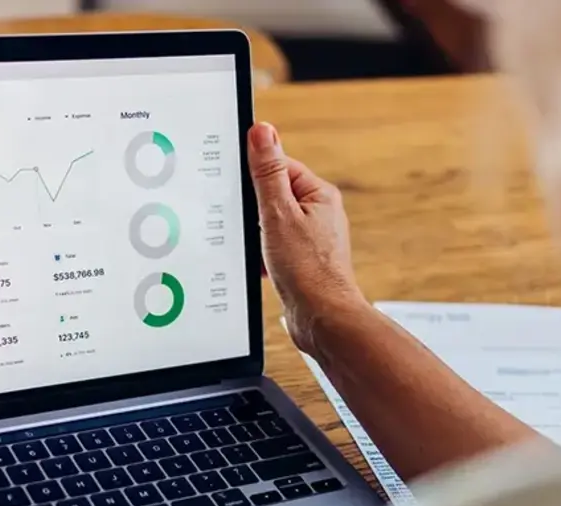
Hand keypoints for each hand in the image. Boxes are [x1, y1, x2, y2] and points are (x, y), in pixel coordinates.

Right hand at [247, 122, 367, 353]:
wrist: (322, 320)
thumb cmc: (307, 270)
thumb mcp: (278, 214)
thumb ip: (268, 172)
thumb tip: (262, 131)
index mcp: (319, 194)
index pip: (279, 166)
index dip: (254, 177)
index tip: (238, 188)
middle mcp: (319, 213)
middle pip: (271, 195)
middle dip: (253, 211)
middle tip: (249, 225)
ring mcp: (311, 238)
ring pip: (269, 224)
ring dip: (256, 236)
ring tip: (260, 251)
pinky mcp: (302, 260)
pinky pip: (272, 247)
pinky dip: (262, 256)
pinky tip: (261, 267)